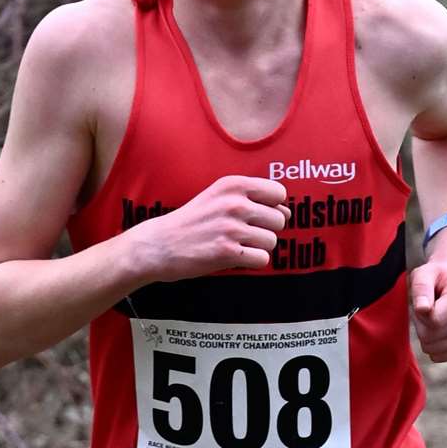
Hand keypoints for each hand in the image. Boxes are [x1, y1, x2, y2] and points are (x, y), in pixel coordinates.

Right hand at [128, 175, 288, 281]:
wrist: (159, 244)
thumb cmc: (193, 221)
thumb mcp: (218, 197)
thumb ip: (253, 200)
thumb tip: (288, 212)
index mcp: (233, 185)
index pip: (279, 193)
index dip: (273, 207)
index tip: (256, 216)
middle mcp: (234, 203)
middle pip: (280, 220)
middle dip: (266, 230)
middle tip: (243, 235)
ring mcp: (231, 228)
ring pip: (272, 241)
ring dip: (258, 247)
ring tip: (236, 245)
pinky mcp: (227, 252)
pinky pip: (262, 259)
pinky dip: (252, 262)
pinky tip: (233, 257)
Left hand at [409, 259, 446, 361]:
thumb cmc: (435, 279)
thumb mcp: (423, 275)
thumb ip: (421, 289)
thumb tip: (423, 310)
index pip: (434, 321)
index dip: (420, 313)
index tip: (425, 300)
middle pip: (431, 336)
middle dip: (421, 324)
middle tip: (429, 309)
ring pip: (432, 349)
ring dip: (426, 334)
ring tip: (435, 317)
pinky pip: (438, 357)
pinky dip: (433, 345)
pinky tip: (442, 328)